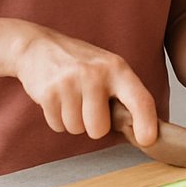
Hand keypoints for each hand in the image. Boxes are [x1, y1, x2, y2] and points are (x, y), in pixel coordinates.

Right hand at [11, 22, 157, 145]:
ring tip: (71, 98)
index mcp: (118, 68)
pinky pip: (57, 126)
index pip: (139, 99)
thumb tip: (143, 130)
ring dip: (73, 121)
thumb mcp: (108, 68)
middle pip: (99, 129)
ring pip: (76, 129)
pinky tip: (58, 99)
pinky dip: (57, 119)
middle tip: (88, 104)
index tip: (147, 140)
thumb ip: (124, 95)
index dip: (146, 122)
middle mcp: (95, 74)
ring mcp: (70, 83)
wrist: (39, 46)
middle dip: (93, 125)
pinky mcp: (48, 93)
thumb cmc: (80, 62)